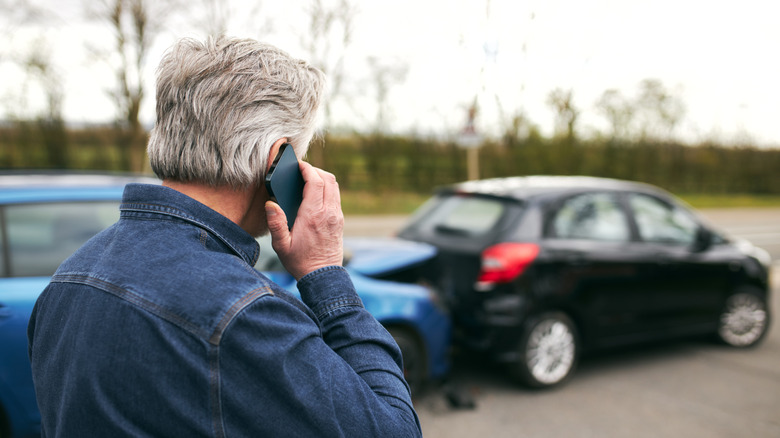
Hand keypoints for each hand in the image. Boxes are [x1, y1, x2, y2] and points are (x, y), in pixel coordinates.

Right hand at [265, 161, 343, 279]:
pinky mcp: (339, 221)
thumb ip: (276, 223)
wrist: (322, 276)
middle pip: (328, 179)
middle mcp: (328, 213)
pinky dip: (327, 188)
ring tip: (308, 179)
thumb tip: (271, 204)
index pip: (315, 182)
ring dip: (323, 178)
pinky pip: (336, 196)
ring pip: (334, 186)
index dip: (307, 169)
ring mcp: (336, 216)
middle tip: (302, 170)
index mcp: (313, 215)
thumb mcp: (281, 245)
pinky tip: (315, 194)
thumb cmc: (300, 261)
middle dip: (315, 170)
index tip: (299, 165)